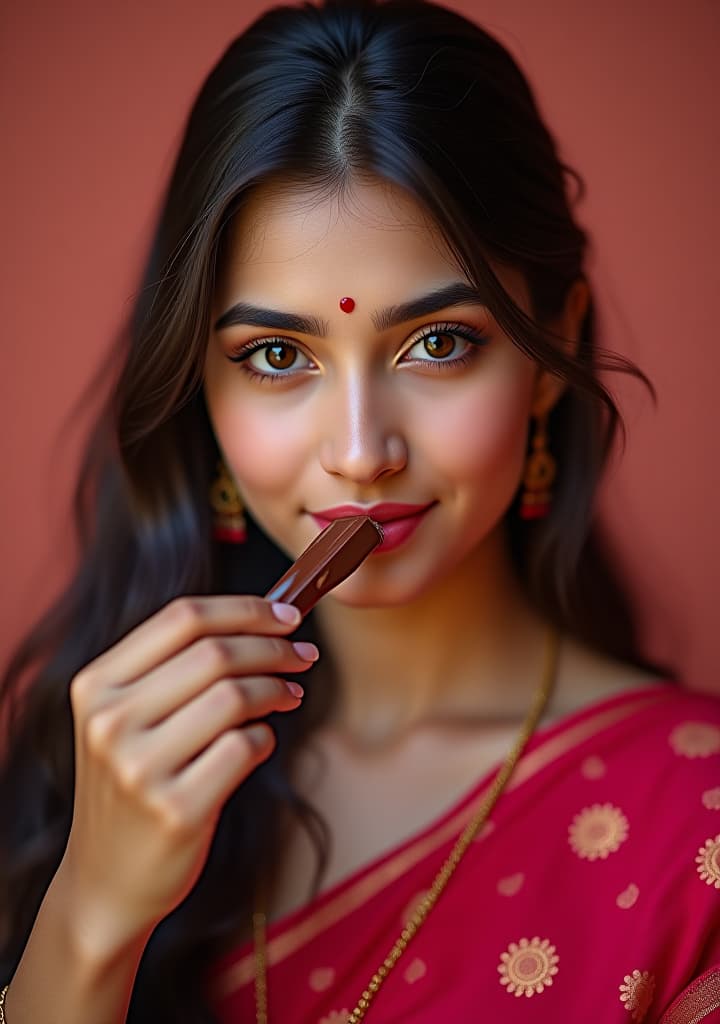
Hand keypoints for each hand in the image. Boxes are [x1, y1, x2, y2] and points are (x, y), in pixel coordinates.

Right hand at [58, 595, 316, 956]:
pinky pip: (245, 747)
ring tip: (290, 695)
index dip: (245, 610)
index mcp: (95, 685)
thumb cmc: (132, 784)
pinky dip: (265, 738)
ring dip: (276, 689)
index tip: (287, 615)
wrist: (104, 883)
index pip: (182, 618)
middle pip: (215, 653)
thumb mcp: (125, 719)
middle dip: (274, 647)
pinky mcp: (176, 809)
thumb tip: (264, 618)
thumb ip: (173, 667)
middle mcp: (109, 722)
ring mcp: (139, 768)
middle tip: (303, 655)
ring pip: (235, 696)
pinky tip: (260, 743)